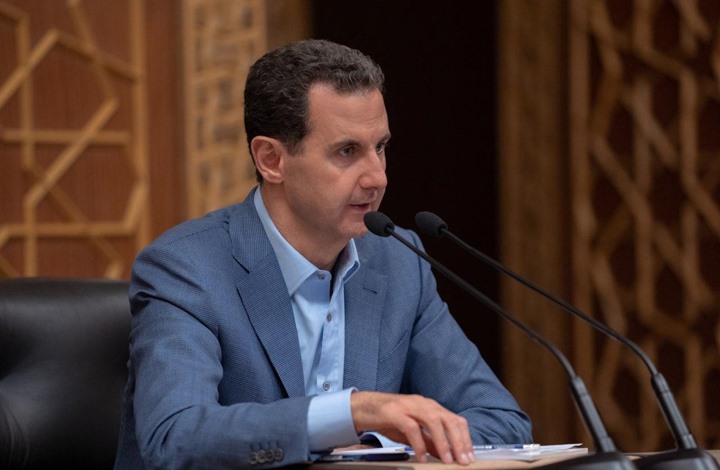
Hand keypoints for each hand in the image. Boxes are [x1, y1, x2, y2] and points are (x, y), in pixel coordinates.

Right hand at [350, 391, 474, 464]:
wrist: (363, 408)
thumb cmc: (389, 418)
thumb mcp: (413, 432)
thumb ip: (429, 441)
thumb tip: (445, 455)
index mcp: (431, 407)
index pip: (455, 420)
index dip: (465, 438)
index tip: (469, 456)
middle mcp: (423, 404)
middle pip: (448, 419)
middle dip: (459, 441)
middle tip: (462, 461)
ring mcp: (409, 406)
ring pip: (434, 420)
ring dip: (443, 442)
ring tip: (447, 460)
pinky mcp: (395, 412)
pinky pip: (411, 428)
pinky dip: (419, 443)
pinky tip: (422, 457)